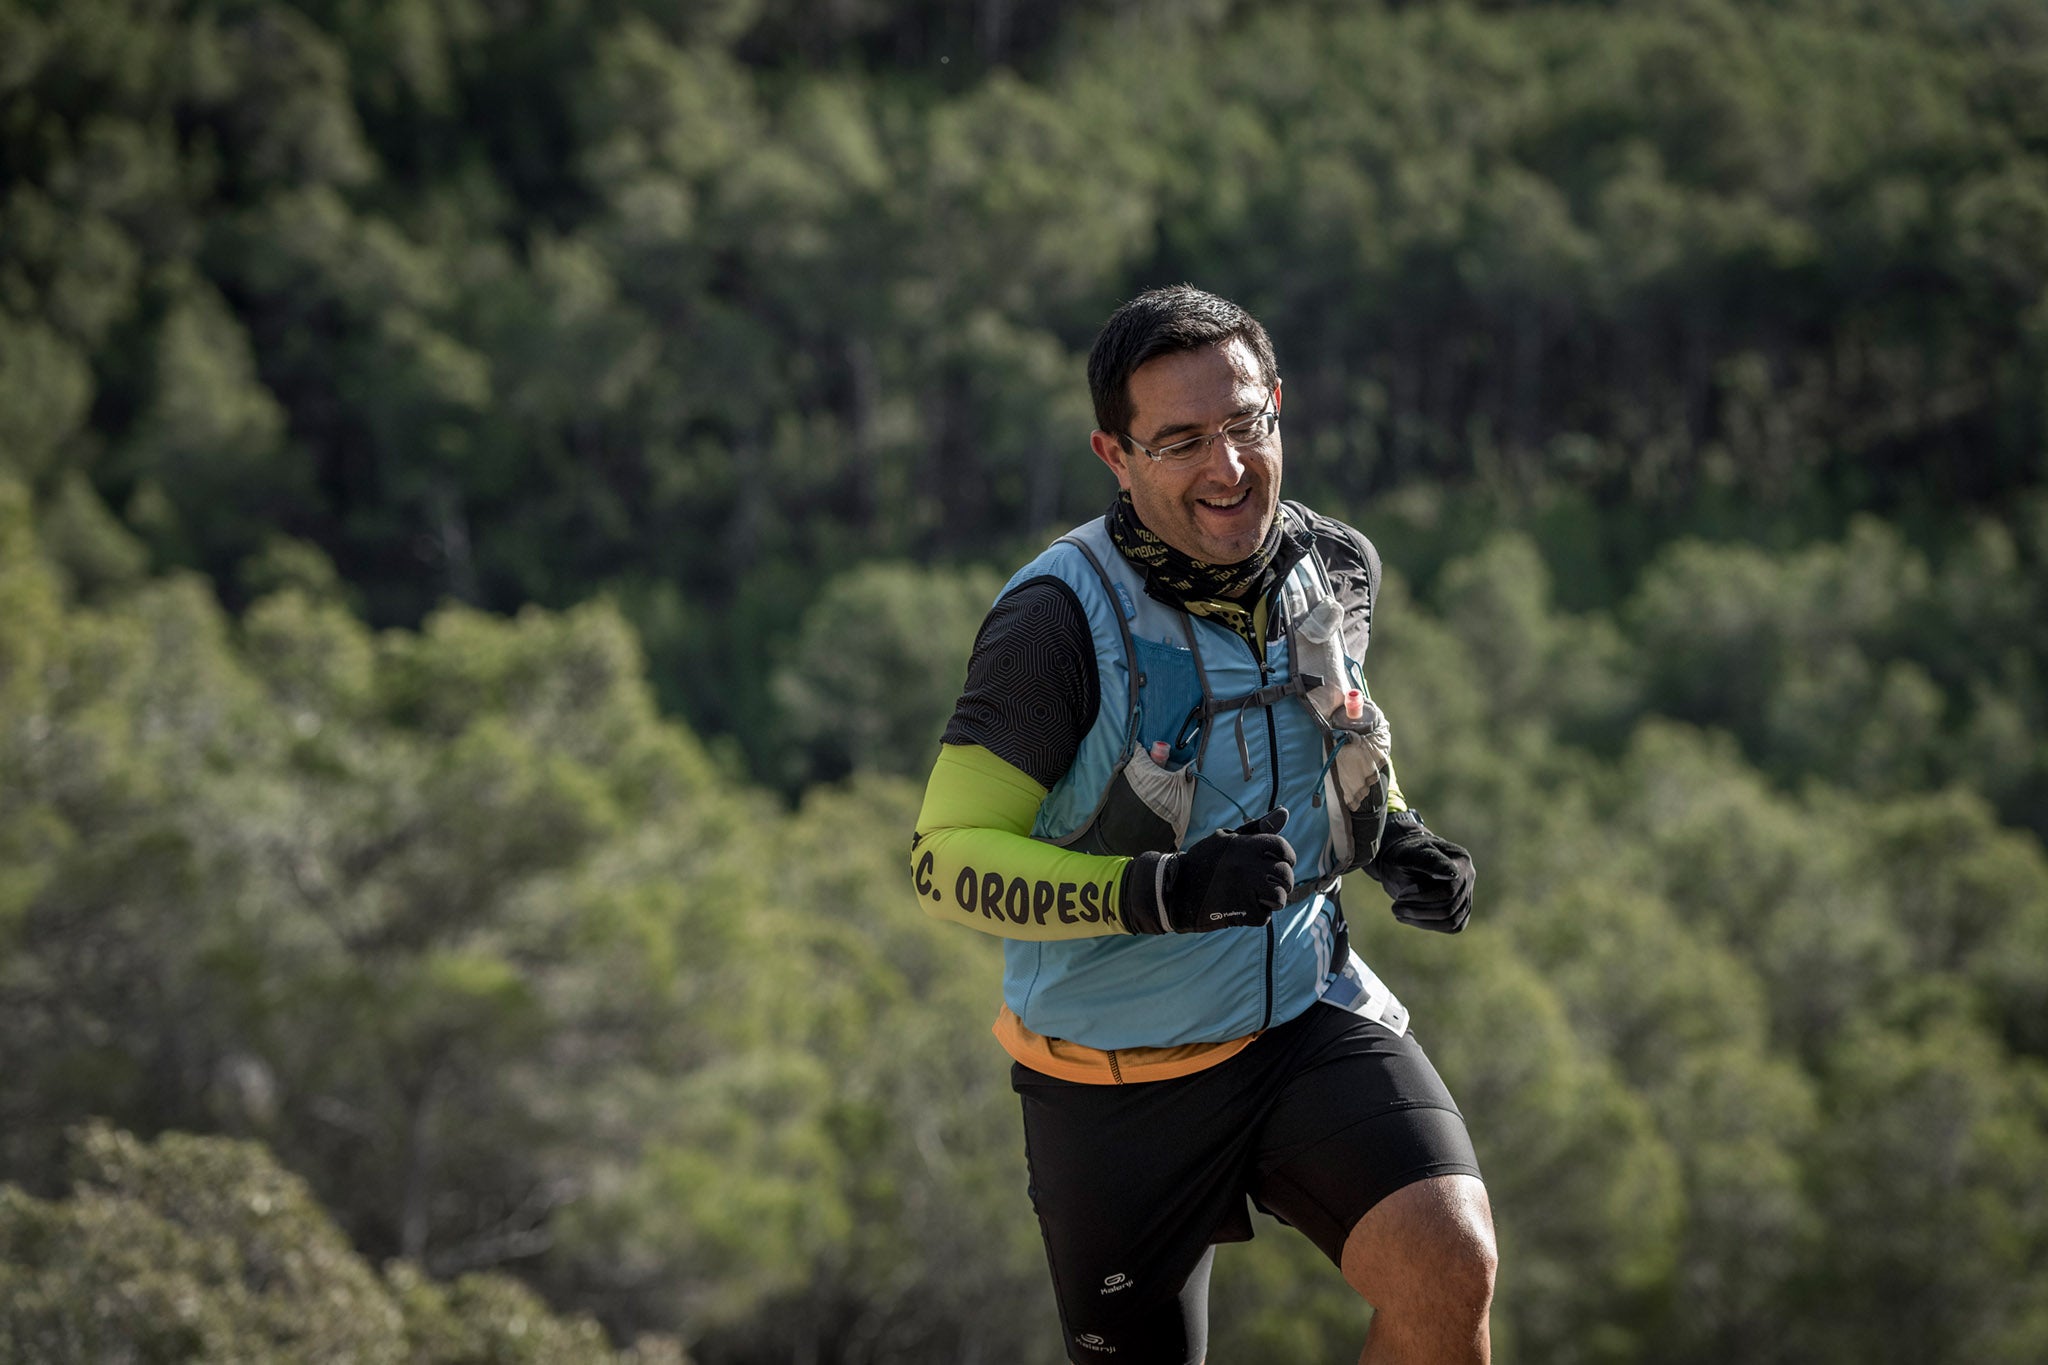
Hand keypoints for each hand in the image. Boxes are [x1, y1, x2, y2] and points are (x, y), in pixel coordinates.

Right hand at [1121, 808, 1296, 934]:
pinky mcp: (1241, 912)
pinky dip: (1255, 915)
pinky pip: (1264, 916)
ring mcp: (1245, 889)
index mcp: (1246, 845)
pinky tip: (1240, 907)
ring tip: (1255, 896)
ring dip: (1270, 900)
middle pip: (1285, 875)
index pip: (1283, 849)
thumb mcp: (1227, 838)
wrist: (1174, 889)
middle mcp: (1248, 865)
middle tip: (1265, 884)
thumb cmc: (1204, 861)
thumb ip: (1258, 828)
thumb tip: (1285, 812)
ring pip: (1279, 897)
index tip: (1275, 864)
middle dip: (1280, 882)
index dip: (1286, 858)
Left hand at [1368, 811, 1473, 933]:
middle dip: (1418, 911)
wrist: (1402, 860)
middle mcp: (1469, 877)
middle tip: (1395, 907)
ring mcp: (1467, 893)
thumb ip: (1430, 862)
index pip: (1448, 890)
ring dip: (1421, 921)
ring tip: (1398, 912)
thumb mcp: (1409, 855)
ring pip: (1452, 921)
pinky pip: (1452, 927)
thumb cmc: (1403, 854)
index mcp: (1460, 860)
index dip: (1422, 896)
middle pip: (1449, 908)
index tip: (1401, 895)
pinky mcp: (1462, 909)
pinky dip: (1428, 924)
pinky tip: (1409, 917)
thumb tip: (1453, 874)